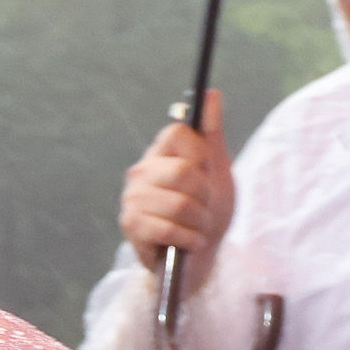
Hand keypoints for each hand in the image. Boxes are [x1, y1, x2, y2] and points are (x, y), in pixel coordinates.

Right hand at [119, 92, 237, 264]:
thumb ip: (212, 133)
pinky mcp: (131, 226)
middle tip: (205, 208)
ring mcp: (133, 199)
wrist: (198, 256)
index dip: (201, 155)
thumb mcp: (217, 170)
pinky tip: (189, 242)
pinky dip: (188, 239)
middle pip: (183, 172)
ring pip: (180, 204)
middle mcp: (142, 171)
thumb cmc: (207, 211)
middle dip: (205, 196)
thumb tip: (211, 93)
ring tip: (197, 228)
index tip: (207, 173)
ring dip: (199, 222)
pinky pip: (167, 228)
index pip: (178, 132)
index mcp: (161, 152)